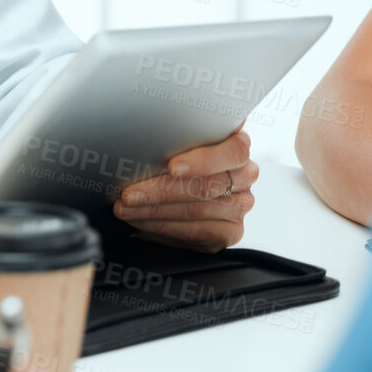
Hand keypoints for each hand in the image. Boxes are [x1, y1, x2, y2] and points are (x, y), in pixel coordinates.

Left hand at [112, 125, 257, 250]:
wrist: (188, 180)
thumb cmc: (179, 153)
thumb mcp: (180, 139)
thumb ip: (176, 137)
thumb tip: (139, 141)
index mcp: (238, 145)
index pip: (233, 152)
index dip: (203, 160)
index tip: (172, 167)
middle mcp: (245, 175)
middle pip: (205, 186)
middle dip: (160, 191)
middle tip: (129, 193)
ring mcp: (239, 205)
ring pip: (196, 210)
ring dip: (154, 211)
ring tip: (126, 208)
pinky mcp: (229, 231)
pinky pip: (195, 233)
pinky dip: (162, 227)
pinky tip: (141, 222)